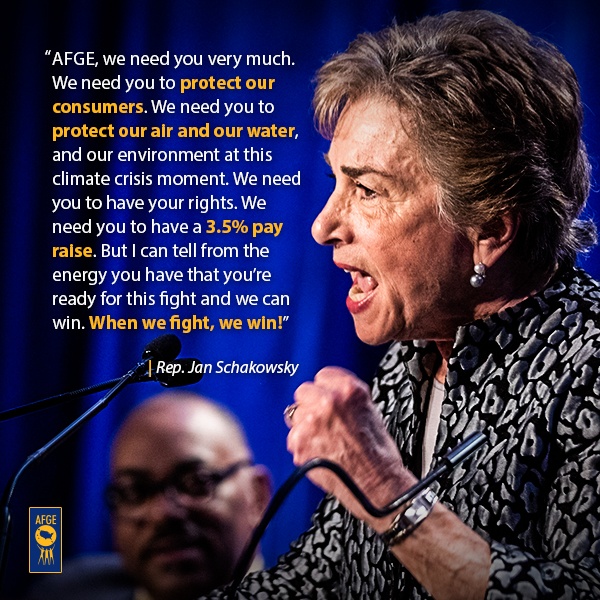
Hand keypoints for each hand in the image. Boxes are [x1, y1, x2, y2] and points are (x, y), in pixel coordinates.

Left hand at [286, 366, 416, 527]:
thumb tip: (329, 391)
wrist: (377, 485)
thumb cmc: (378, 454)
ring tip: (323, 439)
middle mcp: (328, 402)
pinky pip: (293, 437)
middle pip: (304, 392)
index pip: (322, 376)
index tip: (326, 398)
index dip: (326, 390)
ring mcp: (311, 423)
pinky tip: (319, 452)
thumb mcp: (371, 411)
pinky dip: (302, 445)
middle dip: (312, 404)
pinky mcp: (300, 444)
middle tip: (323, 421)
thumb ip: (346, 396)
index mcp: (348, 390)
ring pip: (295, 414)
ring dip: (304, 424)